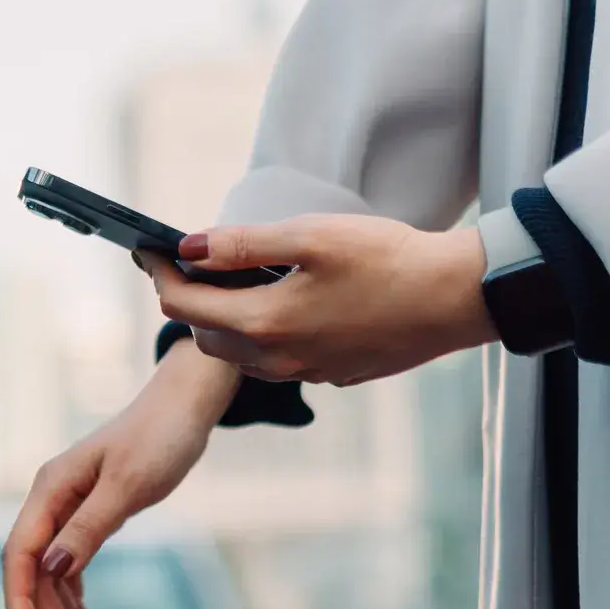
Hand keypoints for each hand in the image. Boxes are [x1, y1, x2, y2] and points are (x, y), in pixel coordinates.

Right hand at [2, 343, 238, 608]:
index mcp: (50, 489)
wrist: (184, 408)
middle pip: (34, 572)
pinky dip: (77, 600)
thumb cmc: (159, 438)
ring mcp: (67, 510)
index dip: (19, 600)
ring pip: (51, 576)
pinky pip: (70, 568)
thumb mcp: (128, 485)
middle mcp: (50, 501)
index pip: (20, 554)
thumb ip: (90, 527)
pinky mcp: (88, 518)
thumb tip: (54, 569)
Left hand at [150, 216, 494, 385]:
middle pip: (205, 335)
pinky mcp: (334, 373)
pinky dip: (263, 334)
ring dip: (225, 321)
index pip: (185, 306)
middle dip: (189, 300)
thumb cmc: (389, 259)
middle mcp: (278, 359)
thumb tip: (187, 248)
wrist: (459, 298)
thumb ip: (241, 245)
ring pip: (240, 353)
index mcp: (265, 324)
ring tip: (233, 281)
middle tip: (190, 263)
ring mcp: (307, 372)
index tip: (150, 250)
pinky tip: (283, 303)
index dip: (161, 275)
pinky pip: (278, 360)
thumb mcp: (309, 235)